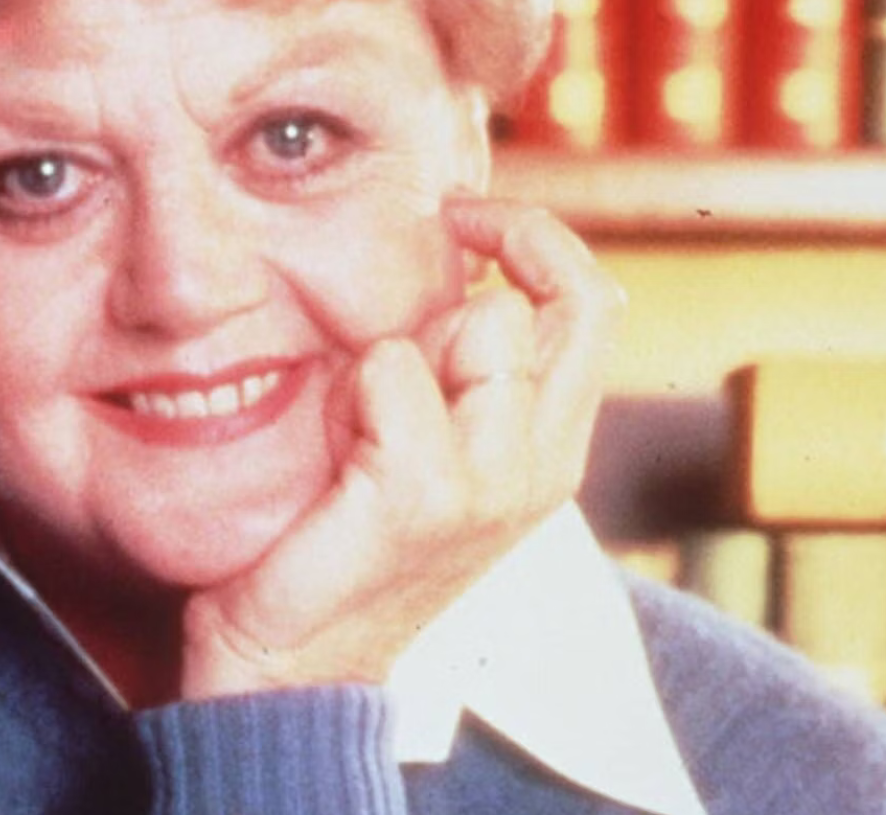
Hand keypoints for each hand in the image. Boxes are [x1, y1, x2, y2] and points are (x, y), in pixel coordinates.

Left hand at [177, 199, 623, 698]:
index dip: (539, 238)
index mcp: (549, 448)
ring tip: (355, 426)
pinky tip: (335, 454)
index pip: (594, 303)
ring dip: (400, 350)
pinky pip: (393, 370)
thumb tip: (448, 273)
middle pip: (568, 304)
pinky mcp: (429, 496)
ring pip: (484, 327)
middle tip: (398, 338)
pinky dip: (352, 391)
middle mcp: (544, 465)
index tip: (464, 216)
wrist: (290, 669)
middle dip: (473, 288)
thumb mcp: (418, 439)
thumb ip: (449, 367)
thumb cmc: (336, 542)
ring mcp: (496, 483)